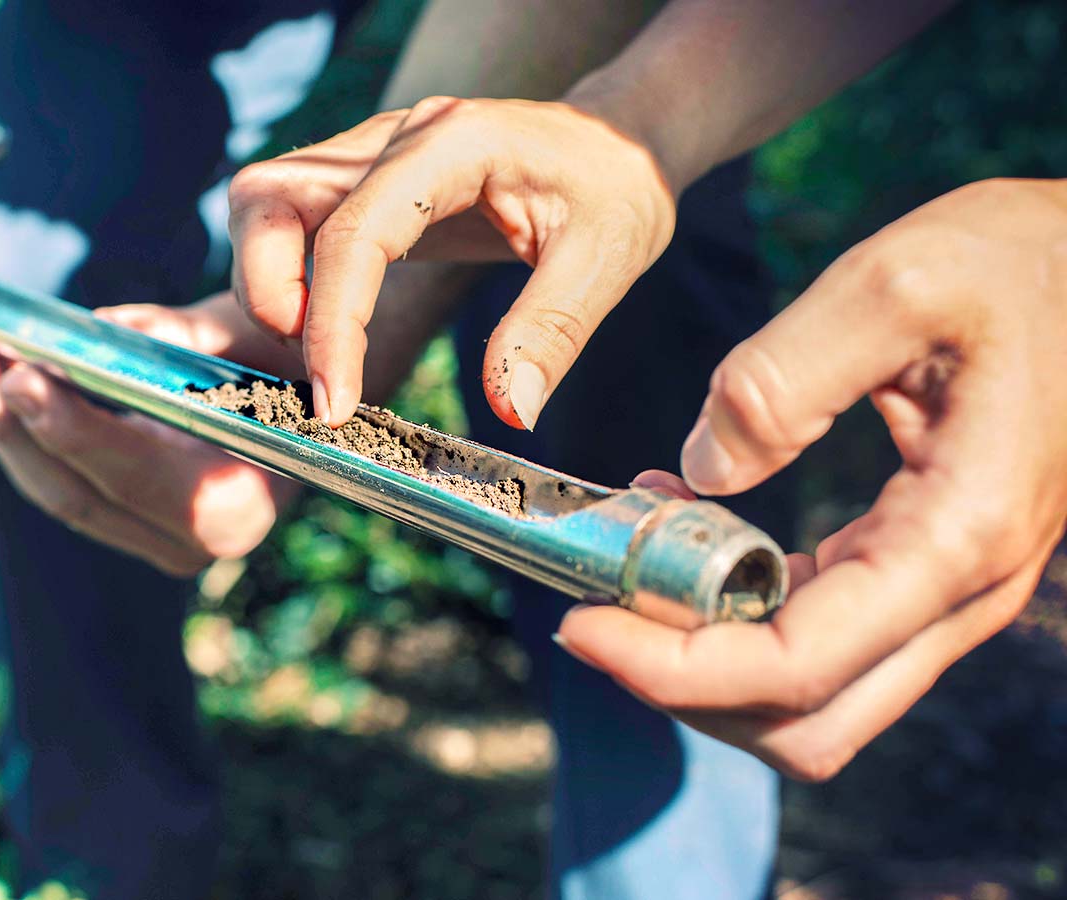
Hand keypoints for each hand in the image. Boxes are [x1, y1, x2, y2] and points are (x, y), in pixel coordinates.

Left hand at [0, 292, 303, 576]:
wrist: (314, 409)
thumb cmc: (290, 361)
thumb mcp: (253, 333)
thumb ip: (184, 334)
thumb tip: (100, 331)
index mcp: (236, 504)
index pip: (133, 471)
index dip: (72, 426)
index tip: (22, 375)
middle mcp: (195, 545)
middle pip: (76, 492)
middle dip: (13, 423)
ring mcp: (159, 544)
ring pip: (57, 494)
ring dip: (2, 426)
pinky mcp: (132, 528)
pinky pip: (64, 487)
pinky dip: (24, 436)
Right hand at [227, 97, 674, 428]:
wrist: (614, 144)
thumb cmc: (614, 189)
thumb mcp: (608, 258)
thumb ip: (552, 331)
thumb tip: (509, 412)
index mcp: (453, 144)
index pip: (356, 229)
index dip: (331, 321)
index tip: (333, 404)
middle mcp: (394, 139)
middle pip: (271, 194)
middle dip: (265, 290)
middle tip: (312, 372)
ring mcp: (369, 155)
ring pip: (265, 201)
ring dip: (265, 282)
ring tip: (316, 353)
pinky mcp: (362, 183)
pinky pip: (290, 220)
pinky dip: (285, 279)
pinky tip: (328, 333)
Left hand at [556, 179, 1066, 779]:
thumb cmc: (1016, 266)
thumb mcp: (892, 284)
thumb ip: (779, 380)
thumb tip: (697, 473)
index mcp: (956, 537)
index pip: (797, 667)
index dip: (673, 670)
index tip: (579, 624)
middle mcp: (959, 593)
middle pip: (804, 721)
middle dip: (683, 686)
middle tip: (592, 605)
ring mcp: (944, 592)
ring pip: (810, 696)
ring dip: (705, 654)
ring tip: (629, 553)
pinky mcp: (919, 568)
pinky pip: (820, 636)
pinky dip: (737, 612)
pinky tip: (682, 525)